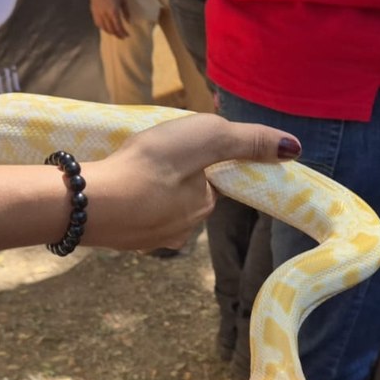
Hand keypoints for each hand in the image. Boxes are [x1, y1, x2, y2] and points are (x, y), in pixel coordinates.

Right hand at [80, 114, 300, 250]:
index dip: (197, 158)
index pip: (212, 179)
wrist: (85, 202)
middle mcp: (181, 232)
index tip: (175, 145)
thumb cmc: (148, 167)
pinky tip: (110, 187)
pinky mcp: (117, 240)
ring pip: (156, 205)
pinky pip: (129, 214)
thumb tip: (294, 148)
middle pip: (184, 192)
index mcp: (203, 207)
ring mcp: (147, 239)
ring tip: (126, 167)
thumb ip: (248, 141)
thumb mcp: (206, 138)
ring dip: (146, 187)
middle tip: (148, 152)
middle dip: (172, 173)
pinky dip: (124, 200)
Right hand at [89, 0, 128, 38]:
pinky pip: (97, 23)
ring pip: (104, 28)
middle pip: (111, 30)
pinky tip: (106, 27)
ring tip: (115, 33)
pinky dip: (102, 27)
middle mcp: (105, 15)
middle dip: (117, 35)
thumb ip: (126, 12)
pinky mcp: (93, 11)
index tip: (127, 35)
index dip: (123, 33)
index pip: (119, 27)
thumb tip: (128, 21)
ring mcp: (98, 13)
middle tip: (122, 36)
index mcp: (113, 12)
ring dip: (110, 32)